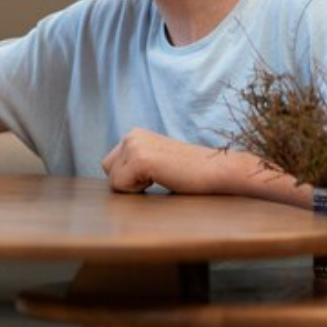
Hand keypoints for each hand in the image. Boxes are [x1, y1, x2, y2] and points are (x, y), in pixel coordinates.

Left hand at [100, 128, 229, 194]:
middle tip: (159, 177)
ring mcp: (135, 145)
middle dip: (128, 183)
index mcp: (134, 135)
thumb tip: (111, 182)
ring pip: (114, 181)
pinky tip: (161, 179)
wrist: (218, 170)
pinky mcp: (140, 159)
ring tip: (162, 177)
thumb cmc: (191, 174)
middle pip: (108, 173)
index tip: (157, 174)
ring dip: (135, 188)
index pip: (109, 167)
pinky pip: (121, 186)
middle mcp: (131, 135)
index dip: (130, 180)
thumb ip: (134, 166)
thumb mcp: (156, 164)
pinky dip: (139, 191)